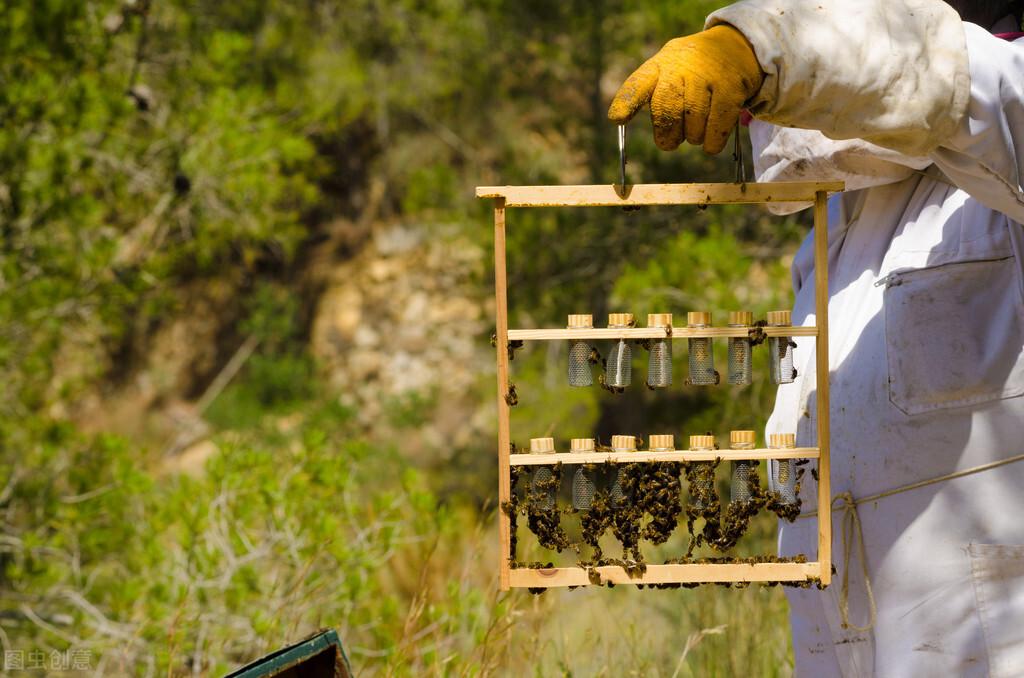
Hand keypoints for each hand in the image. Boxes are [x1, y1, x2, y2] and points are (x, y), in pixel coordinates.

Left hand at [608, 25, 763, 154]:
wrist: (736, 47)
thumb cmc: (691, 71)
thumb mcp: (667, 70)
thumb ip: (649, 93)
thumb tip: (621, 121)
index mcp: (660, 65)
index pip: (639, 84)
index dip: (627, 101)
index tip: (617, 118)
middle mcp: (683, 67)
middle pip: (666, 111)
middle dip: (666, 133)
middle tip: (669, 142)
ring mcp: (708, 78)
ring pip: (693, 127)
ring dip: (693, 137)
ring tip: (696, 128)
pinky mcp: (731, 91)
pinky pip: (715, 131)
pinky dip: (711, 143)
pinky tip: (711, 140)